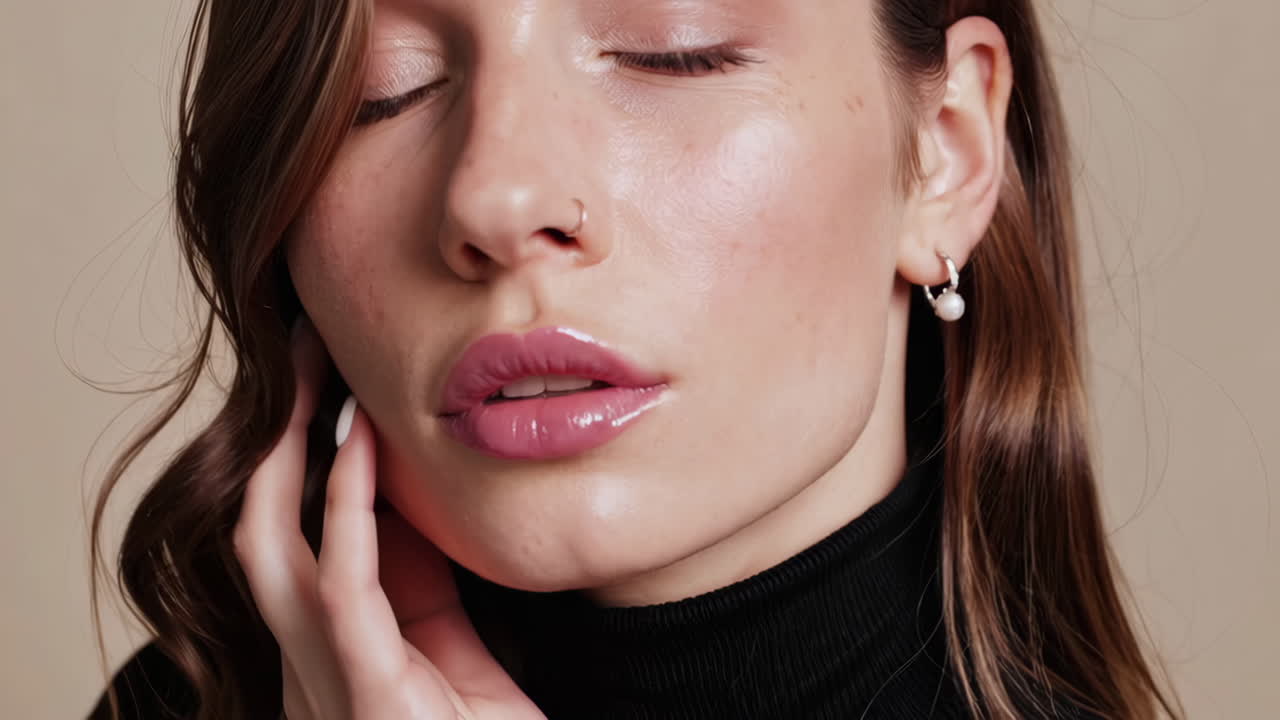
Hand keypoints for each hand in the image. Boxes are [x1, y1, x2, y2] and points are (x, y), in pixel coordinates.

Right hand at [234, 317, 544, 719]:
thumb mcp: (463, 662)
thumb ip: (433, 598)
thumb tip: (419, 510)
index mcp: (341, 653)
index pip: (302, 539)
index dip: (309, 457)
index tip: (338, 382)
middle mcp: (314, 663)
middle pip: (263, 528)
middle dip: (278, 439)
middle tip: (309, 354)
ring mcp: (328, 681)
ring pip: (272, 547)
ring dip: (293, 454)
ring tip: (320, 375)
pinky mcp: (363, 694)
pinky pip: (342, 586)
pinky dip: (343, 509)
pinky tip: (357, 448)